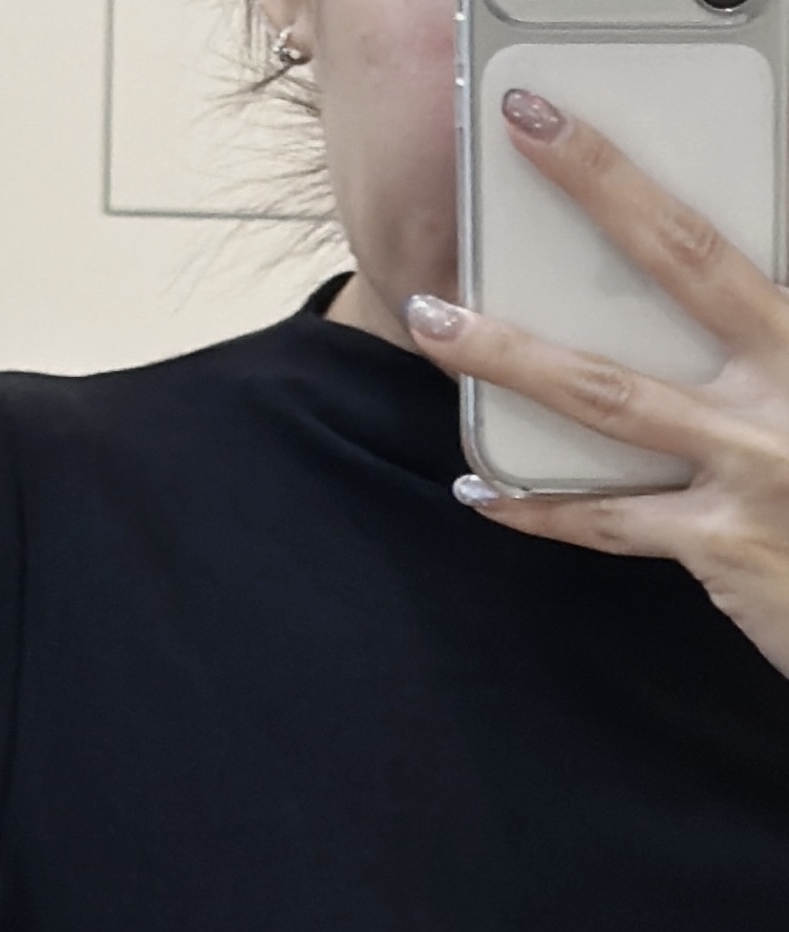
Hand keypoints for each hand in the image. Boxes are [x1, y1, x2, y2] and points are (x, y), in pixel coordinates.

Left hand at [402, 87, 788, 683]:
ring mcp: (752, 464)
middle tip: (518, 139)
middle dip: (594, 193)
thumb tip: (692, 305)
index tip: (554, 129)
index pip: (709, 238)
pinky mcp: (723, 542)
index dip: (625, 177)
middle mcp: (783, 385)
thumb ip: (755, 350)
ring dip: (512, 359)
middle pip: (676, 267)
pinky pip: (609, 522)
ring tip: (436, 327)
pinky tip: (480, 490)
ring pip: (610, 398)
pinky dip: (537, 508)